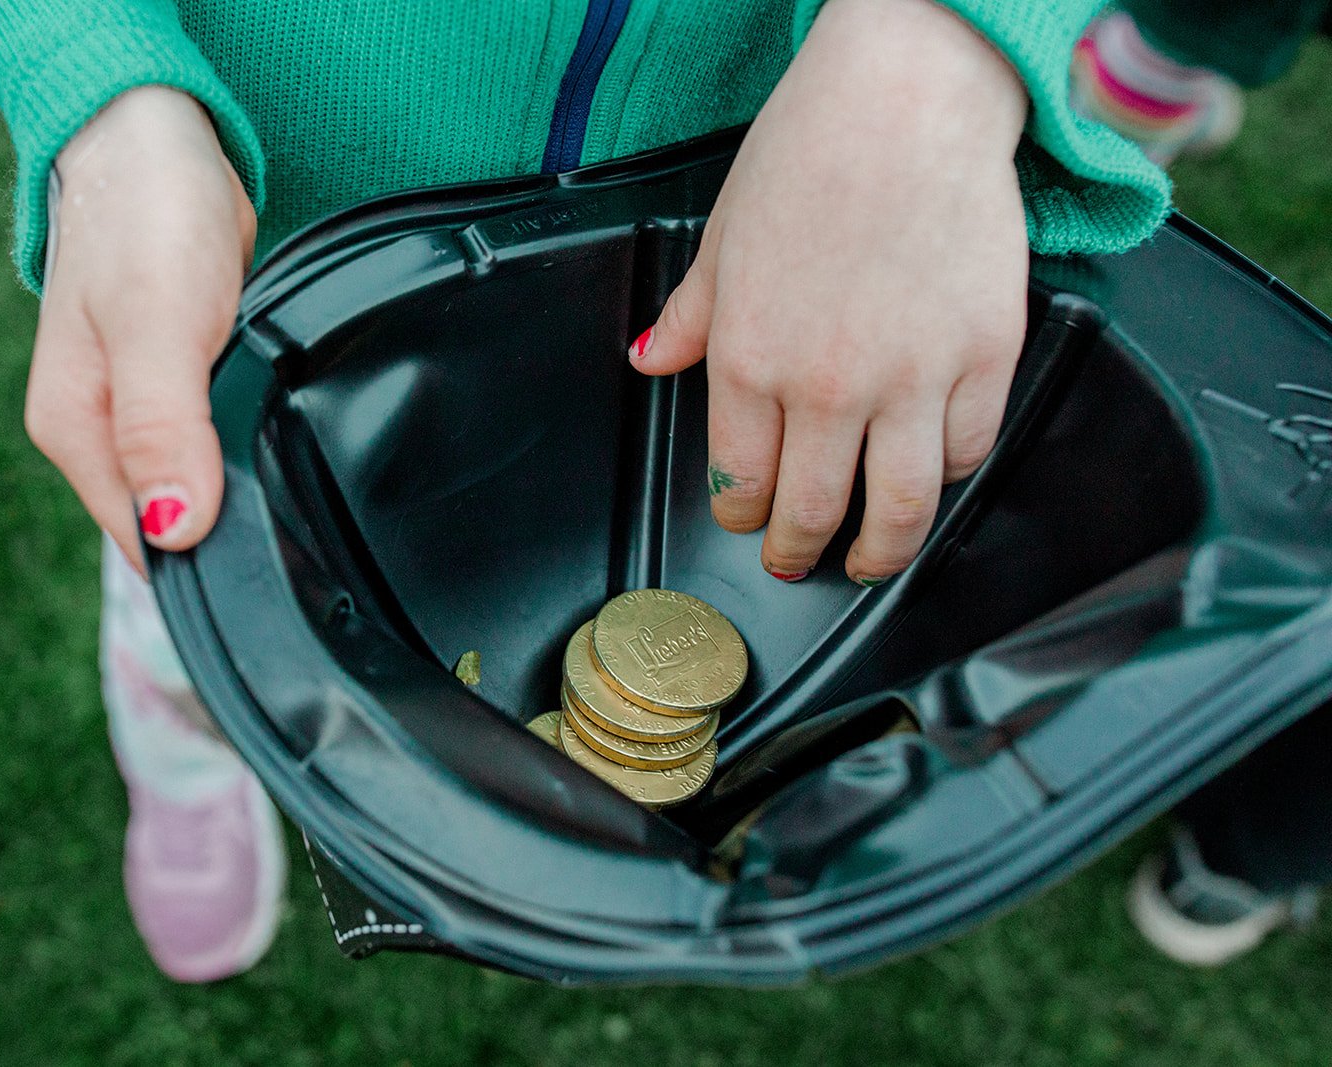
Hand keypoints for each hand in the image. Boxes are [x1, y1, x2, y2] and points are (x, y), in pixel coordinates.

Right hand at [25, 85, 255, 573]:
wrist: (160, 139)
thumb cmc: (147, 218)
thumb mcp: (155, 324)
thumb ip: (163, 426)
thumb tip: (172, 527)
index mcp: (77, 431)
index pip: (144, 541)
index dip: (208, 559)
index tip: (275, 556)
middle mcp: (104, 432)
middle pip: (172, 523)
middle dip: (231, 532)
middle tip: (304, 527)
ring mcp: (143, 409)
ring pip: (198, 486)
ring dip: (242, 491)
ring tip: (299, 488)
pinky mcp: (181, 385)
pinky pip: (216, 443)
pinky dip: (247, 448)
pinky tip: (279, 441)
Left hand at [631, 0, 1028, 584]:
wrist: (907, 98)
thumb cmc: (809, 154)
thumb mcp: (723, 239)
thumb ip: (689, 318)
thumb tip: (650, 361)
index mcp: (751, 362)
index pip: (740, 480)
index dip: (740, 516)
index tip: (747, 520)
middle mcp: (828, 387)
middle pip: (814, 512)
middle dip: (797, 550)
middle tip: (798, 560)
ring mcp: (914, 377)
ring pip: (899, 508)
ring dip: (880, 550)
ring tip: (870, 560)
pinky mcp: (986, 356)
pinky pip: (968, 449)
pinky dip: (948, 476)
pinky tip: (931, 476)